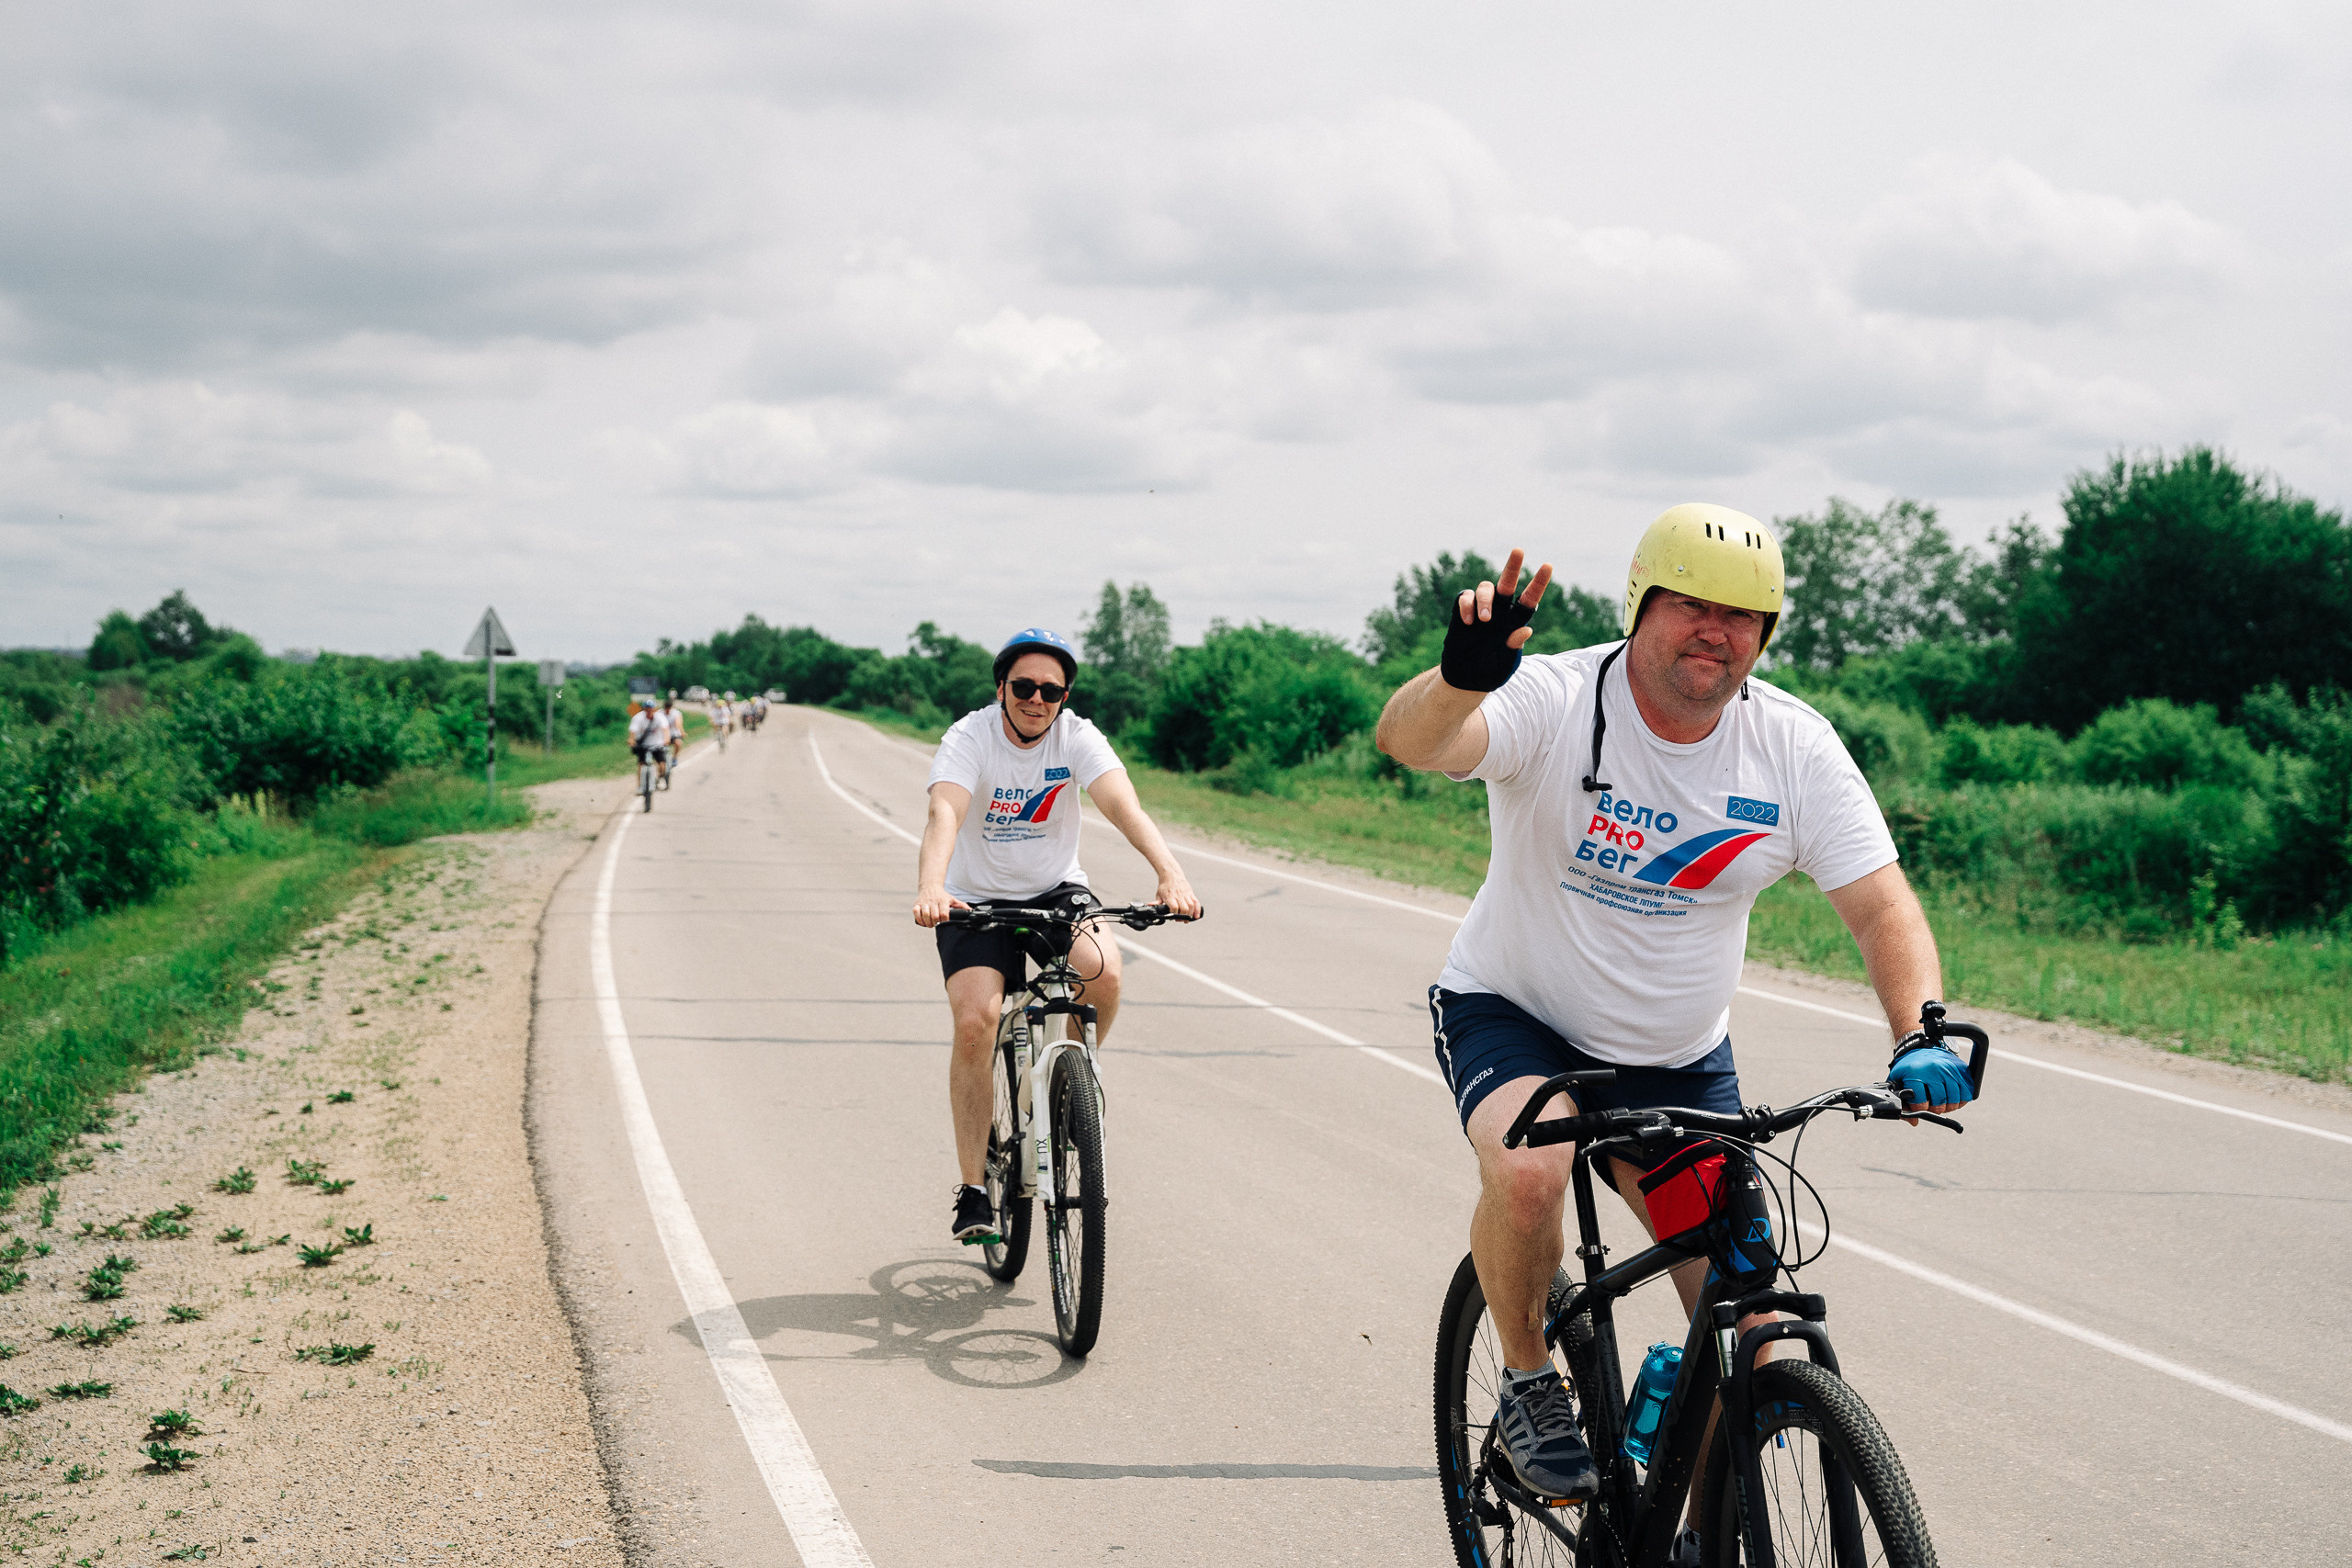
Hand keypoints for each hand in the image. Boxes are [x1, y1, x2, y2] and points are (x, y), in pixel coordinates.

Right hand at [912, 888, 969, 927]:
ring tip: (930, 923)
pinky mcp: (917, 904)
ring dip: (928, 923)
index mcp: (943, 900)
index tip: (944, 922)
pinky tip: (923, 921)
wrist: (930, 886)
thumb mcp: (952, 899)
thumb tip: (970, 911)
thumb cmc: (942, 895)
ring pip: (925, 915)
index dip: (944, 920)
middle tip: (936, 924)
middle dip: (935, 923)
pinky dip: (919, 919)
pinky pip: (916, 913)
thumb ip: (961, 906)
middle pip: (935, 916)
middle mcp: (934, 901)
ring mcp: (925, 902)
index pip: (944, 913)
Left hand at [1154, 875, 1202, 920]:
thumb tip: (1150, 906)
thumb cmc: (1165, 885)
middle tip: (1179, 920)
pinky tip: (1196, 916)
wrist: (1171, 874)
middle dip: (1182, 917)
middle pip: (1183, 909)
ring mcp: (1186, 894)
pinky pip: (1196, 902)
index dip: (1173, 914)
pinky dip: (1197, 910)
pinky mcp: (1190, 893)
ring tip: (1186, 920)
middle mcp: (1179, 895)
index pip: (1174, 908)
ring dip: (1189, 915)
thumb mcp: (1159, 894)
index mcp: (1170, 896)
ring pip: (1190, 906)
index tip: (1172, 917)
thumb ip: (1156, 902)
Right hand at [1441, 548, 1552, 691]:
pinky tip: (1468, 621)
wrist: (1465, 679)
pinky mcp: (1462, 612)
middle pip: (1507, 583)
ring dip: (1485, 599)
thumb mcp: (1506, 663)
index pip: (1529, 599)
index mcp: (1515, 622)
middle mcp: (1500, 611)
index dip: (1539, 583)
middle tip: (1519, 550)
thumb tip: (1526, 628)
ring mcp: (1480, 610)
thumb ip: (1515, 647)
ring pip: (1486, 588)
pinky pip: (1465, 597)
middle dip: (1513, 566)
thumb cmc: (1490, 671)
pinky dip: (1467, 605)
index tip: (1547, 566)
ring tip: (1484, 619)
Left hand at [1890, 1040, 1972, 1119]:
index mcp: (1915, 1072)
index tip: (1920, 1107)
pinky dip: (1962, 1100)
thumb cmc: (1908, 1066)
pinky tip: (1954, 1099)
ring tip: (1943, 1105)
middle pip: (1940, 1102)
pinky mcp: (1961, 1068)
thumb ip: (1902, 1101)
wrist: (1920, 1046)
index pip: (1920, 1101)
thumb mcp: (1897, 1079)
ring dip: (1949, 1106)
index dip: (1920, 1109)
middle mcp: (1934, 1070)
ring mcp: (1949, 1069)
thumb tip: (1914, 1122)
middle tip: (1933, 1108)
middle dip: (1935, 1110)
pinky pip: (1967, 1091)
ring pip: (1955, 1099)